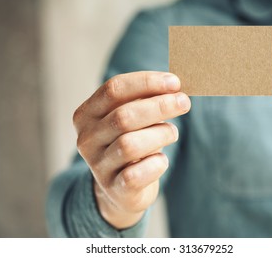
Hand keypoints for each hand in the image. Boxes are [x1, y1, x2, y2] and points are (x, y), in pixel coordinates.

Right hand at [73, 71, 190, 228]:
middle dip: (160, 106)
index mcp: (86, 114)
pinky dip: (157, 163)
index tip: (175, 82)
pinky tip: (161, 160)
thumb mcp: (132, 118)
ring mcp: (97, 166)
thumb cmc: (130, 142)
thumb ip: (146, 100)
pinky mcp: (114, 189)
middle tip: (184, 103)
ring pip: (130, 145)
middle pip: (123, 116)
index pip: (114, 89)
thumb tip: (175, 86)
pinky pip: (138, 174)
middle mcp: (87, 139)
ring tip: (172, 133)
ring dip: (160, 134)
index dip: (147, 82)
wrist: (120, 189)